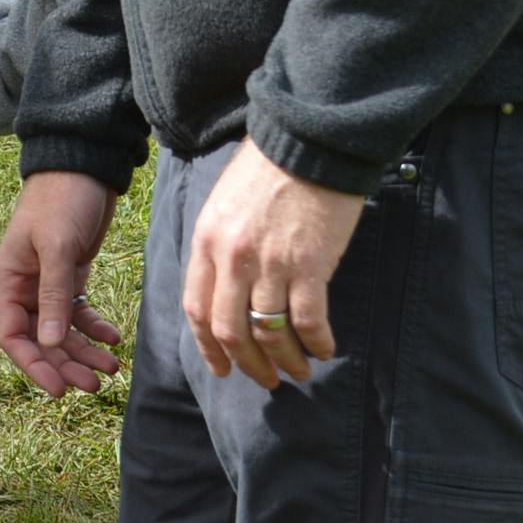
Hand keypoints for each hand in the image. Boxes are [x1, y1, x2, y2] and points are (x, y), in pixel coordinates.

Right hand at [0, 172, 124, 396]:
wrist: (84, 166)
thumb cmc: (62, 200)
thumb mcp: (57, 247)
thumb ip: (53, 295)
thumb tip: (48, 345)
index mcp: (9, 279)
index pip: (12, 335)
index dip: (33, 365)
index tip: (60, 390)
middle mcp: (25, 286)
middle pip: (40, 339)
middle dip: (65, 364)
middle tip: (95, 384)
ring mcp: (49, 282)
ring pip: (62, 331)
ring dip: (84, 352)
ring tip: (112, 368)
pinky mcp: (72, 275)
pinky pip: (79, 313)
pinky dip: (95, 329)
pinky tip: (114, 339)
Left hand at [181, 139, 365, 388]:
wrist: (308, 142)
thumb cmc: (267, 169)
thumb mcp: (224, 205)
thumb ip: (220, 248)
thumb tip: (226, 292)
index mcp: (207, 242)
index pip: (197, 310)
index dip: (209, 348)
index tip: (222, 368)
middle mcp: (232, 258)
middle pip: (230, 331)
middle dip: (247, 365)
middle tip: (265, 380)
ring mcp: (270, 263)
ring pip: (269, 333)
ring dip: (285, 361)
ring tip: (299, 371)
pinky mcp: (310, 265)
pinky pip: (308, 321)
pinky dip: (316, 343)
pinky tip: (324, 349)